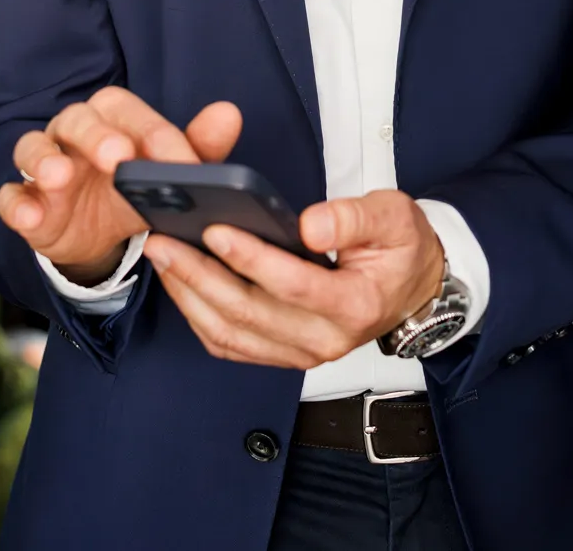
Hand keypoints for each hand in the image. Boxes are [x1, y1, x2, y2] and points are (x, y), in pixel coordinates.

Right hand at [0, 87, 241, 284]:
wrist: (98, 235)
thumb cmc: (132, 190)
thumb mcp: (166, 175)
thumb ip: (198, 147)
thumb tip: (229, 114)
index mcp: (111, 118)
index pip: (130, 113)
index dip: (157, 135)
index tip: (183, 164)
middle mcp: (72, 133)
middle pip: (77, 120)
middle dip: (96, 136)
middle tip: (117, 158)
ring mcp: (43, 166)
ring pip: (33, 149)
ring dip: (45, 160)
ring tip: (59, 178)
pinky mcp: (24, 201)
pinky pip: (9, 196)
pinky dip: (16, 204)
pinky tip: (29, 217)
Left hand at [143, 189, 447, 369]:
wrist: (410, 291)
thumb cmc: (400, 251)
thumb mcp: (394, 218)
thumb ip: (354, 218)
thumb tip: (311, 226)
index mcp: (354, 305)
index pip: (293, 285)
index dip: (251, 258)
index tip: (216, 229)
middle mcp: (324, 339)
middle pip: (249, 313)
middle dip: (200, 275)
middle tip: (165, 240)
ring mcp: (299, 353)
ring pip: (230, 333)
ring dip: (190, 295)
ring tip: (163, 255)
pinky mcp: (279, 353)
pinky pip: (228, 343)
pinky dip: (197, 314)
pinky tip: (178, 281)